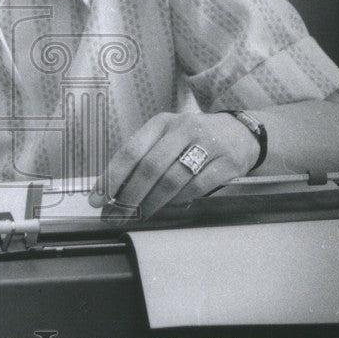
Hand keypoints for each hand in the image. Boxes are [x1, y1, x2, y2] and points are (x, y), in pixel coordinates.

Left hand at [88, 111, 259, 218]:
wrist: (241, 133)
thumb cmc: (194, 139)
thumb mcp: (167, 136)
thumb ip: (143, 156)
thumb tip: (112, 189)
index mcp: (162, 122)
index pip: (130, 150)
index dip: (112, 177)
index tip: (97, 198)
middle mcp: (183, 129)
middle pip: (149, 167)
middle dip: (130, 196)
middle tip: (118, 215)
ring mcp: (207, 145)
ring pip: (171, 180)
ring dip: (152, 202)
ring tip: (140, 215)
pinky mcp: (226, 163)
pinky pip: (195, 188)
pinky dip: (178, 200)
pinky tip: (169, 205)